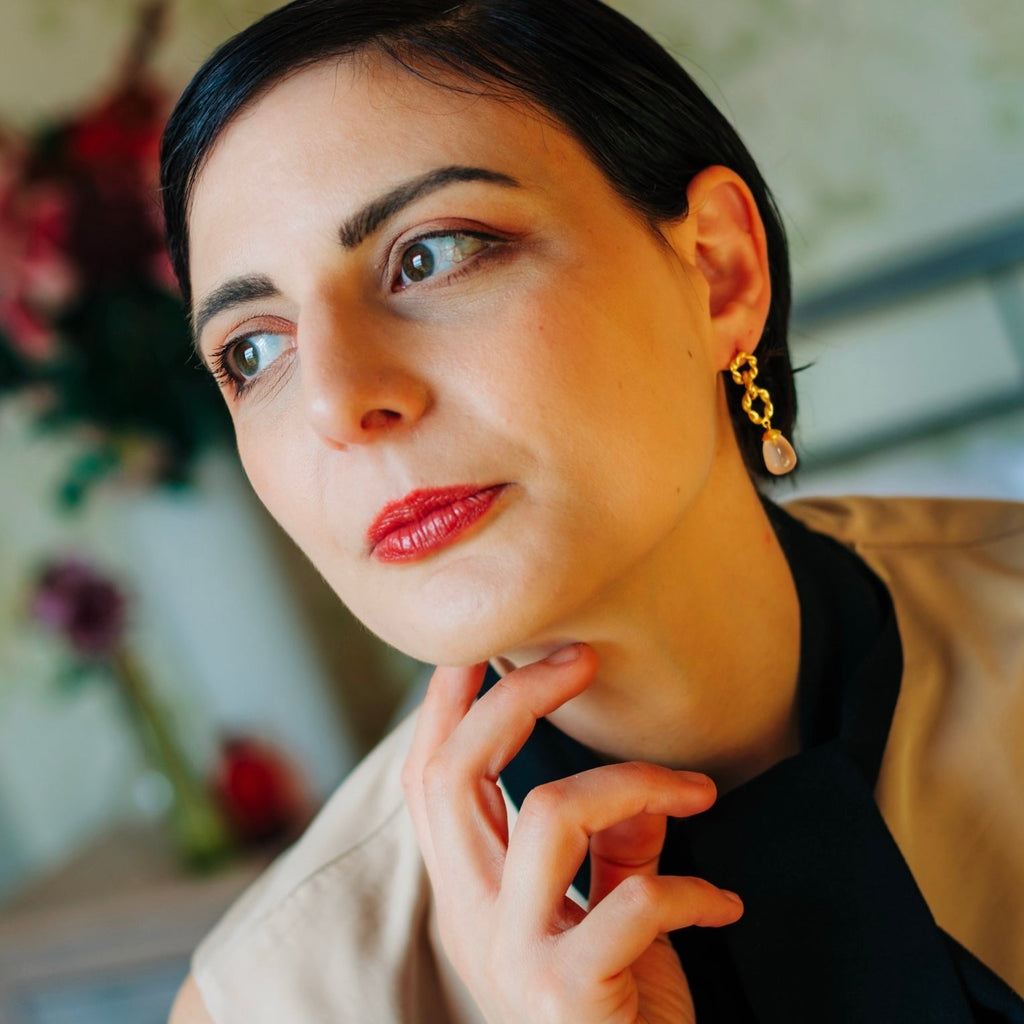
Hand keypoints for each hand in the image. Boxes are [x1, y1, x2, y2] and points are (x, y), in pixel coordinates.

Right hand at [402, 644, 742, 1023]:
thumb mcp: (606, 918)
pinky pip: (630, 903)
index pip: (427, 779)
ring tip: (694, 795)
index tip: (482, 648)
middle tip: (580, 660)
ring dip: (634, 785)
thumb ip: (613, 848)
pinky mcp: (565, 997)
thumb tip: (643, 789)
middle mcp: (468, 919)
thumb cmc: (619, 1011)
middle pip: (456, 776)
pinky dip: (690, 891)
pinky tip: (723, 906)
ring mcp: (511, 959)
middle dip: (517, 701)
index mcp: (466, 892)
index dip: (443, 707)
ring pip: (548, 817)